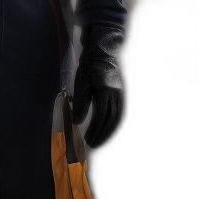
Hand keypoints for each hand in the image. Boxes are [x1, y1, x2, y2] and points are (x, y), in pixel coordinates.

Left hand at [72, 24, 124, 148]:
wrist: (102, 54)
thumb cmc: (89, 67)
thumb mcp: (80, 84)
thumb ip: (80, 103)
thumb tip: (77, 121)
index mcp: (105, 91)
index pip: (100, 116)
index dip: (94, 129)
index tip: (86, 139)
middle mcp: (116, 94)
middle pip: (110, 120)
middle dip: (101, 134)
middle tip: (92, 145)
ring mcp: (120, 94)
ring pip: (116, 119)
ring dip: (107, 132)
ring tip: (98, 141)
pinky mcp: (120, 94)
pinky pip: (118, 114)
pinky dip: (112, 124)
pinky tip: (105, 130)